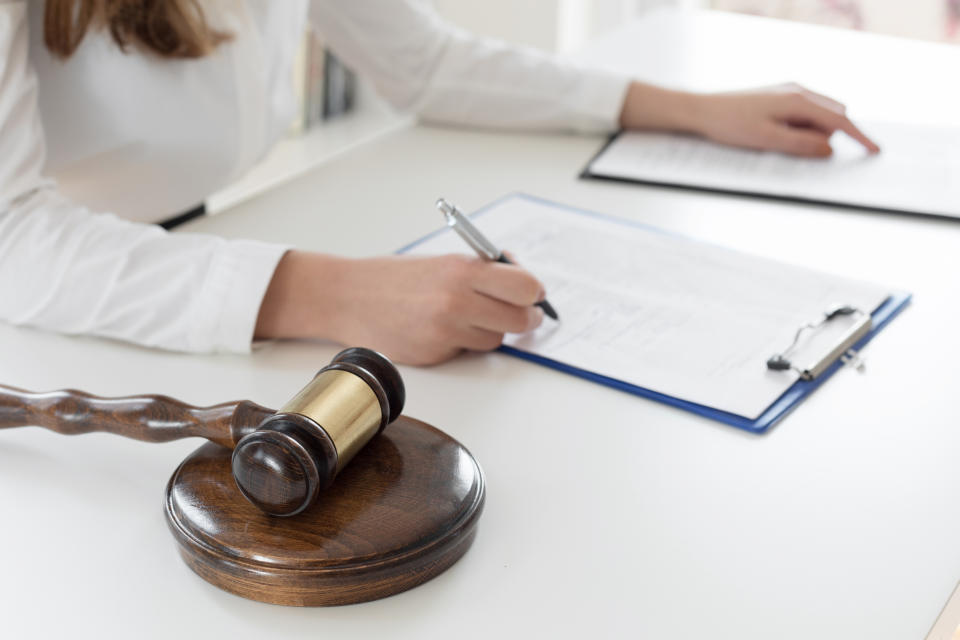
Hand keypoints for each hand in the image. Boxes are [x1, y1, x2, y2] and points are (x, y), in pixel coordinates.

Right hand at [255, 251, 545, 365]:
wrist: (349, 297)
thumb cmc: (398, 278)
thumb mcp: (444, 261)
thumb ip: (484, 271)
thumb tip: (525, 282)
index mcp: (462, 270)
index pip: (525, 286)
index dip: (533, 292)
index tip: (532, 294)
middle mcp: (457, 301)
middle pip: (520, 319)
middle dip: (524, 318)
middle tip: (520, 313)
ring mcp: (446, 332)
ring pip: (496, 340)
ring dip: (491, 332)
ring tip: (468, 317)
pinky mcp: (435, 355)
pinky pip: (467, 352)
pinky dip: (464, 343)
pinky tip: (442, 329)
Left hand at [693, 83, 878, 156]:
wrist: (702, 111)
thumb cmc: (730, 125)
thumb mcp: (767, 140)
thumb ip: (800, 146)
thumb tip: (830, 150)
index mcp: (797, 99)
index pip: (839, 119)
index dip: (859, 136)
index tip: (875, 150)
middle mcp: (797, 91)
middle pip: (833, 115)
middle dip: (827, 136)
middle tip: (793, 149)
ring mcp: (789, 93)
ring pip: (819, 116)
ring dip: (811, 133)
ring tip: (775, 141)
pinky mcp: (780, 99)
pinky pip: (804, 114)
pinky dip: (801, 128)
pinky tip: (776, 136)